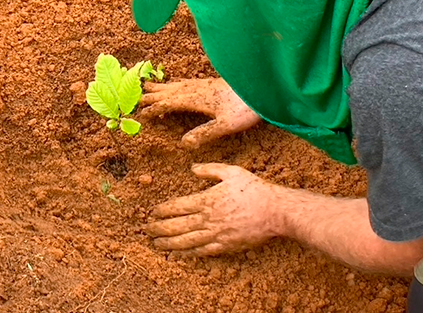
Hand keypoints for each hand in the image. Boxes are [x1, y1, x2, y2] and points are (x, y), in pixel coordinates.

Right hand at [140, 78, 260, 146]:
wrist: (264, 90)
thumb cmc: (246, 109)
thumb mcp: (225, 126)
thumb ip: (204, 134)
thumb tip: (183, 144)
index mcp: (198, 99)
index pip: (170, 103)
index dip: (155, 108)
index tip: (142, 114)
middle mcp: (200, 90)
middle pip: (171, 91)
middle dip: (154, 94)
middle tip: (138, 96)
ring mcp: (207, 85)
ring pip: (179, 84)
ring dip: (164, 86)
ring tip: (152, 86)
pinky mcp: (215, 83)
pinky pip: (189, 82)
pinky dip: (178, 83)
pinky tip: (181, 84)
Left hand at [145, 163, 279, 256]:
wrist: (275, 211)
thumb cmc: (254, 189)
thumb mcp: (231, 172)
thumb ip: (209, 170)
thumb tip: (192, 168)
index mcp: (207, 199)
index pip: (177, 206)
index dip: (162, 210)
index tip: (152, 212)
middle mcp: (208, 219)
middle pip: (176, 226)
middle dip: (159, 229)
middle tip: (147, 230)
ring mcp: (216, 234)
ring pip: (186, 241)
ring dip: (169, 244)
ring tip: (156, 245)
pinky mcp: (225, 246)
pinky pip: (202, 251)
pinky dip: (188, 254)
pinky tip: (179, 254)